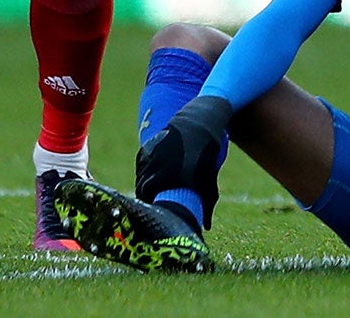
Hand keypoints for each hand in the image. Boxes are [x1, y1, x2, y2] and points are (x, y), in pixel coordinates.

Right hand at [135, 93, 232, 221]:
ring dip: (144, 184)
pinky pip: (142, 165)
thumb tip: (207, 226)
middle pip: (142, 188)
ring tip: (153, 191)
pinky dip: (145, 172)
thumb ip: (208, 202)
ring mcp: (150, 155)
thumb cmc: (206, 153)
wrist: (200, 122)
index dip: (150, 206)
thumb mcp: (208, 177)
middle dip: (147, 197)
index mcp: (169, 175)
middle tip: (153, 204)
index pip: (149, 197)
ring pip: (141, 176)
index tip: (154, 212)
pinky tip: (152, 176)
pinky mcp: (147, 147)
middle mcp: (156, 165)